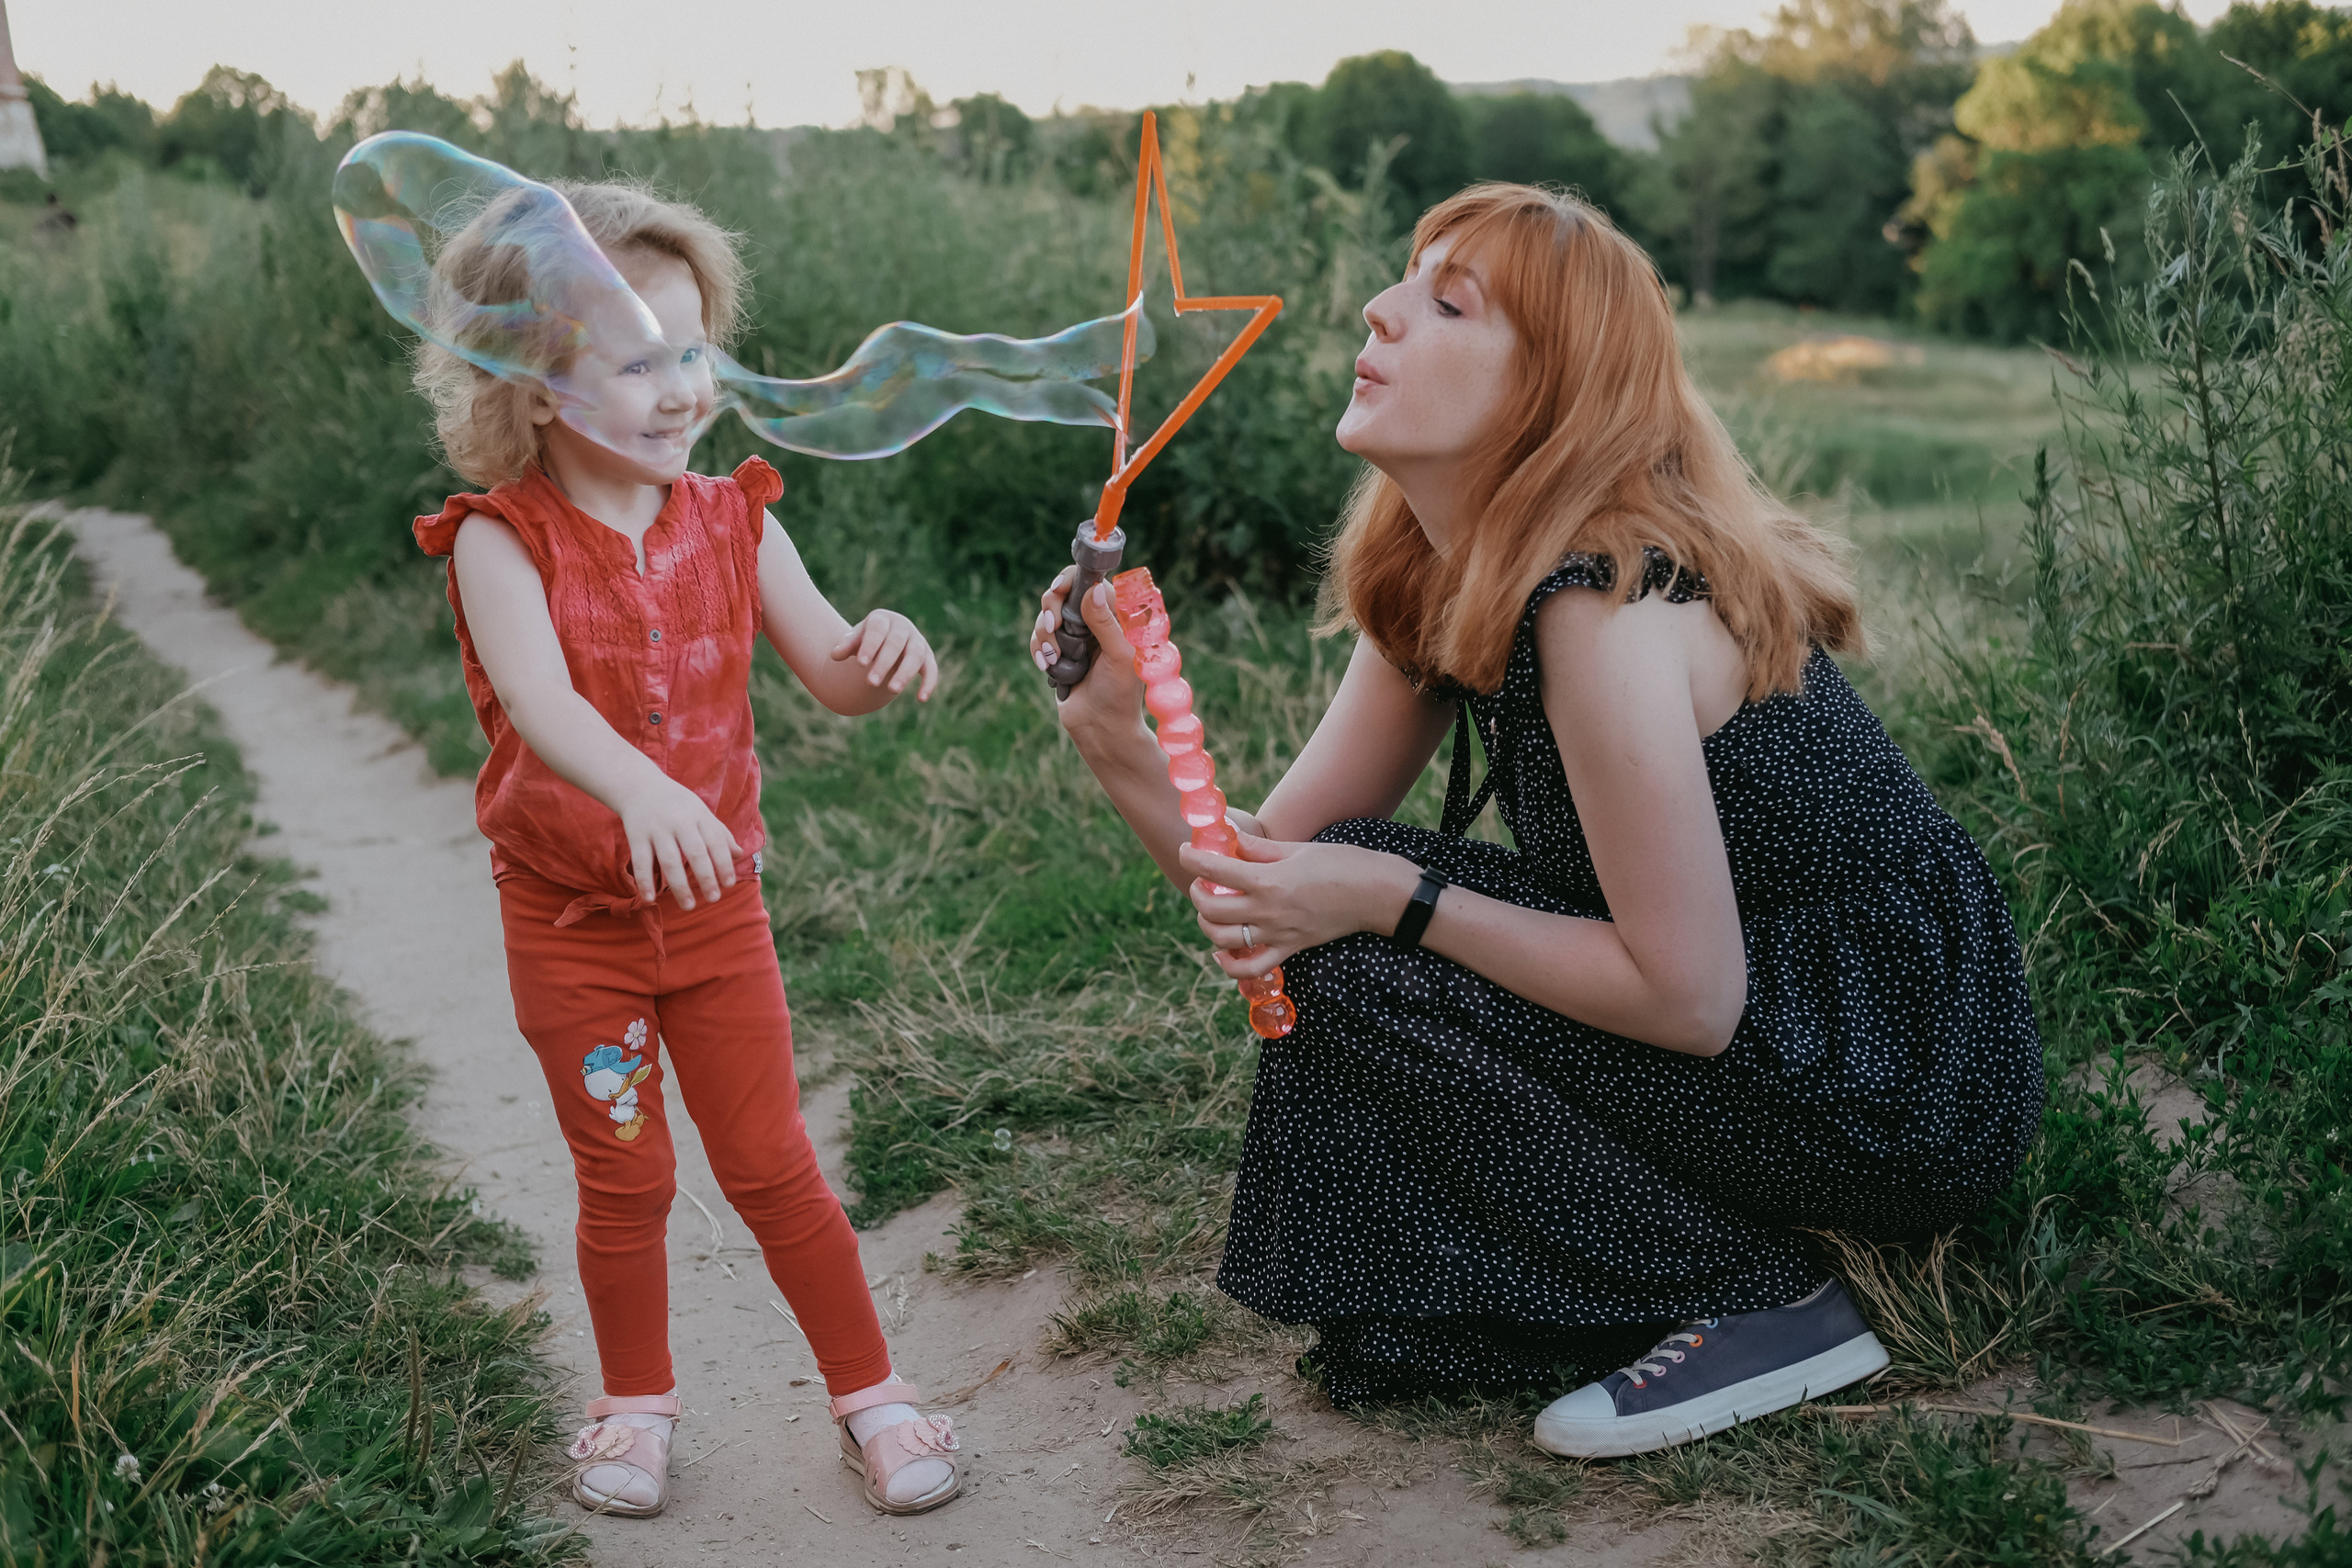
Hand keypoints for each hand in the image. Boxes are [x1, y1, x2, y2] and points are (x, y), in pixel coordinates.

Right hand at [617, 775, 741, 910]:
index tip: (729, 884)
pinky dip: (645, 881)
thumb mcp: (701, 812)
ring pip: (669, 861)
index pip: (715, 842)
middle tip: (714, 898)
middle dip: (706, 877)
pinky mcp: (636, 836)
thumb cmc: (677, 803)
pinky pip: (641, 862)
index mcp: (698, 816)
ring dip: (680, 886)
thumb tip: (740, 854)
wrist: (639, 785)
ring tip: (689, 906)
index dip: (724, 864)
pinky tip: (650, 899)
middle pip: (695, 853)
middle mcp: (679, 822)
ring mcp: (657, 830)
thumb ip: (720, 833)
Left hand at [831, 609, 938, 700]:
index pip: (877, 630)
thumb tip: (835, 655)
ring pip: (915, 656)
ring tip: (892, 690)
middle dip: (884, 663)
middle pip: (895, 644)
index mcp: (883, 619)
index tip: (861, 663)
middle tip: (870, 682)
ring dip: (905, 673)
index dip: (870, 646)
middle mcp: (903, 627)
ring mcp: (917, 641)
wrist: (885, 641)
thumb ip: (846, 646)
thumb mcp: (854, 641)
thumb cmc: (867, 641)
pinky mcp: (927, 657)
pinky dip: (929, 683)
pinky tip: (921, 699)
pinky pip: (932, 669)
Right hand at [1030, 568, 1143, 743]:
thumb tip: (1094, 590)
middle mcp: (1095, 623)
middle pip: (1063, 594)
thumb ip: (1106, 623)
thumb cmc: (1120, 695)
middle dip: (1052, 608)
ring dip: (1045, 635)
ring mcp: (1074, 638)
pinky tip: (1047, 666)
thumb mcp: (1119, 657)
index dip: (1072, 580)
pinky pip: (1038, 638)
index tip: (1059, 590)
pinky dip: (1038, 650)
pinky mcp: (1058, 653)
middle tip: (1054, 625)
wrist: (1101, 729)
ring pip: (1047, 616)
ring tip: (1055, 657)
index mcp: (1116, 619)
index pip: (1093, 584)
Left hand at [1177, 831, 1418, 979]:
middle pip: (1211, 909)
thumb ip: (1259, 848)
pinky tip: (1222, 949)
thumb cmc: (1342, 864)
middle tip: (1202, 879)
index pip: (1215, 870)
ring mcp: (1277, 934)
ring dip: (1207, 925)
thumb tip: (1232, 836)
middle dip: (1197, 892)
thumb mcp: (1297, 849)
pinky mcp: (1289, 949)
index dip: (1191, 858)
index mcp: (1268, 880)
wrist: (1376, 894)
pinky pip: (1251, 967)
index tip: (1186, 850)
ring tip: (1210, 910)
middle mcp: (1268, 910)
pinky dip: (1230, 963)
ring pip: (1223, 939)